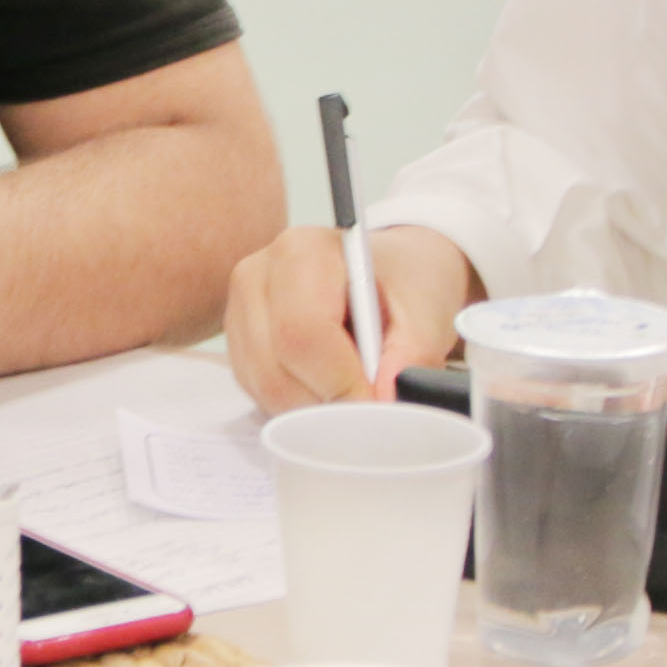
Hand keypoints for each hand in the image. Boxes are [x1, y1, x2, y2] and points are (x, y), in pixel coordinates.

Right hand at [218, 225, 478, 413]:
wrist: (389, 272)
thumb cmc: (404, 283)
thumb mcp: (427, 311)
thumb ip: (412, 355)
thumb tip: (383, 400)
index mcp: (302, 252)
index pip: (303, 332)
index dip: (340, 382)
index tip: (376, 408)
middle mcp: (257, 277)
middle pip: (276, 368)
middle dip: (327, 403)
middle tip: (369, 414)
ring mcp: (240, 312)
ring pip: (264, 388)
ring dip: (312, 409)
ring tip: (353, 394)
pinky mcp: (239, 345)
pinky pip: (259, 393)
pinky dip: (298, 405)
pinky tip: (329, 387)